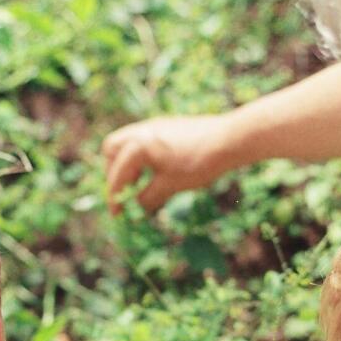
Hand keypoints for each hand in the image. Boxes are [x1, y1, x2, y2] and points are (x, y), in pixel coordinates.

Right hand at [101, 115, 237, 214]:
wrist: (228, 139)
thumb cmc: (198, 164)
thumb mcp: (170, 186)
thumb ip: (147, 197)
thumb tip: (136, 207)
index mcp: (137, 147)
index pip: (118, 175)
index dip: (115, 198)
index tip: (117, 215)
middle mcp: (140, 131)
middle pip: (112, 151)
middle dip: (114, 173)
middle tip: (124, 193)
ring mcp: (153, 125)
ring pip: (127, 143)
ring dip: (127, 163)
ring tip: (140, 183)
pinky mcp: (166, 125)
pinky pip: (142, 140)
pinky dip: (141, 156)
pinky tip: (155, 170)